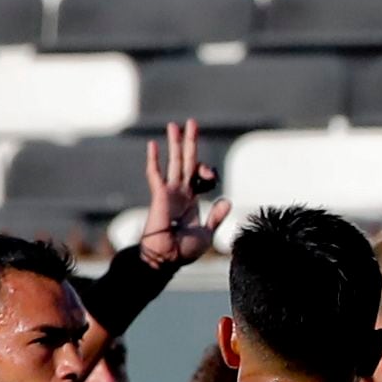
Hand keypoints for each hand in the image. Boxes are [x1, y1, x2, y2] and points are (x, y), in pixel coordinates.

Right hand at [137, 119, 226, 271]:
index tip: (211, 176)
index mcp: (191, 200)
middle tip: (192, 123)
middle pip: (186, 161)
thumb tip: (227, 200)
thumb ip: (217, 217)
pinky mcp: (159, 194)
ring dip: (174, 144)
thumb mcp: (208, 234)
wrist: (167, 259)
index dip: (207, 171)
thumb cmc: (184, 251)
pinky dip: (154, 159)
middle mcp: (180, 192)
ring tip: (176, 125)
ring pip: (173, 162)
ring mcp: (169, 192)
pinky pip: (155, 174)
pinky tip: (154, 144)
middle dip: (190, 142)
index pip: (200, 176)